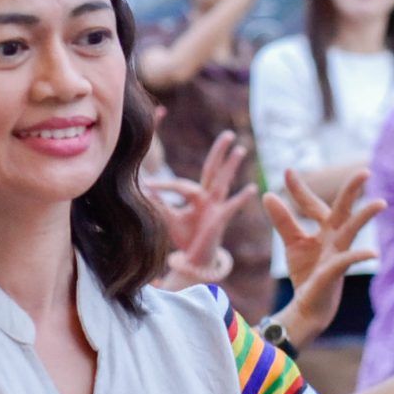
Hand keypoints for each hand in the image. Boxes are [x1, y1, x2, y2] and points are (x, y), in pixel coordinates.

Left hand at [148, 133, 257, 289]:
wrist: (195, 259)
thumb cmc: (185, 236)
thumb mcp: (168, 218)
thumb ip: (158, 203)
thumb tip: (141, 189)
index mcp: (195, 196)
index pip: (179, 184)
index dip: (162, 185)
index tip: (146, 184)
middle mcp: (208, 197)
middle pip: (213, 170)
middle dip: (219, 152)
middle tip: (229, 134)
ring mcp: (216, 207)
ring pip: (224, 182)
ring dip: (231, 167)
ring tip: (240, 150)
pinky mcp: (220, 219)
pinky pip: (232, 206)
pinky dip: (242, 198)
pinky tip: (251, 189)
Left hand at [266, 167, 385, 340]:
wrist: (308, 304)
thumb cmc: (307, 271)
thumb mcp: (293, 242)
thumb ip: (283, 220)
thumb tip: (268, 194)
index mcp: (324, 229)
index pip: (312, 203)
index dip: (299, 189)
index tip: (287, 171)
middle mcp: (335, 237)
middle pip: (344, 209)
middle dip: (352, 190)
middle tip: (364, 171)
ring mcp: (338, 253)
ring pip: (353, 231)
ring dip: (366, 217)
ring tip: (381, 203)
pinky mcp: (336, 271)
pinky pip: (349, 261)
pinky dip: (360, 256)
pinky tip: (373, 253)